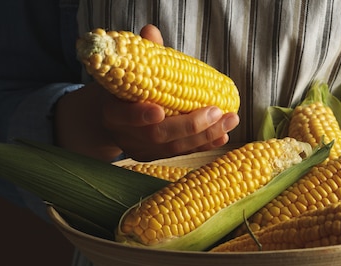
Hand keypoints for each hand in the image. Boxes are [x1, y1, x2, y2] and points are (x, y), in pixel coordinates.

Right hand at [54, 24, 238, 161]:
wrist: (110, 119)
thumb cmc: (122, 89)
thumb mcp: (127, 72)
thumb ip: (142, 54)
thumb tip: (151, 32)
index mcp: (112, 112)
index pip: (124, 116)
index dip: (140, 115)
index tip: (159, 110)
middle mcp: (125, 135)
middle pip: (158, 135)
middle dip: (189, 125)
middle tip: (215, 112)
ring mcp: (141, 150)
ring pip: (175, 147)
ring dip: (206, 135)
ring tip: (230, 120)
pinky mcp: (155, 158)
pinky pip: (182, 153)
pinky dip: (204, 144)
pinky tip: (223, 135)